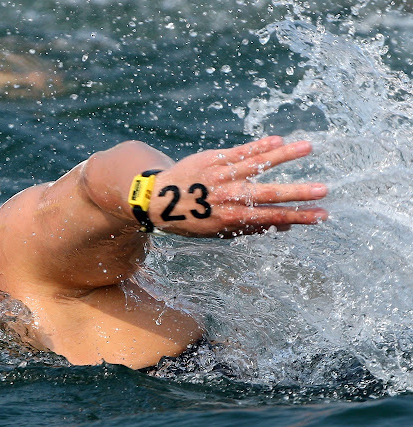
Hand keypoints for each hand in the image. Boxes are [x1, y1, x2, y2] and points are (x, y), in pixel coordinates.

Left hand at [148, 136, 327, 236]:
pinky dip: (259, 145)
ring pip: (258, 164)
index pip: (272, 218)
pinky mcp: (214, 158)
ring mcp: (222, 175)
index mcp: (233, 218)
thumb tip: (283, 227)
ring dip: (284, 155)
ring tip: (307, 147)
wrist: (159, 200)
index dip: (299, 217)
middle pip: (269, 194)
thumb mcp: (217, 232)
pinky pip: (240, 151)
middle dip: (298, 193)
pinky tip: (279, 139)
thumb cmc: (191, 219)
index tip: (322, 216)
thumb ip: (250, 228)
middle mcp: (230, 197)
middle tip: (323, 190)